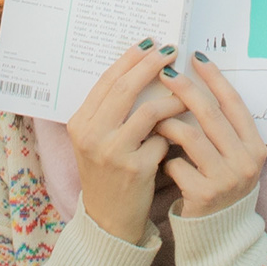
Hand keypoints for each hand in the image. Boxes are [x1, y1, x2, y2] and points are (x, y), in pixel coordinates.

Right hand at [68, 43, 186, 242]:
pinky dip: (171, 134)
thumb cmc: (108, 174)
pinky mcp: (134, 169)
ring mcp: (112, 152)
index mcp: (79, 123)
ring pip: (148, 111)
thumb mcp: (98, 141)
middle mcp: (91, 136)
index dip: (130, 59)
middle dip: (151, 66)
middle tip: (171, 51)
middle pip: (125, 89)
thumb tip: (141, 69)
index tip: (150, 44)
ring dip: (172, 99)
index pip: (107, 81)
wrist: (108, 221)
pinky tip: (178, 136)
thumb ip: (111, 111)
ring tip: (187, 94)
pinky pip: (160, 139)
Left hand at [159, 55, 266, 220]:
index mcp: (255, 146)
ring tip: (154, 119)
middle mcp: (246, 161)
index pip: (234, 103)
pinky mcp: (205, 195)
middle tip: (165, 72)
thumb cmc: (221, 185)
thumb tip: (194, 85)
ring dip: (168, 123)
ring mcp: (227, 178)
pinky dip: (165, 158)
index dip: (215, 78)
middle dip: (185, 89)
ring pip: (190, 136)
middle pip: (211, 114)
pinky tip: (159, 160)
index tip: (195, 57)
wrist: (220, 233)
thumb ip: (221, 129)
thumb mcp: (232, 157)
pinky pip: (177, 163)